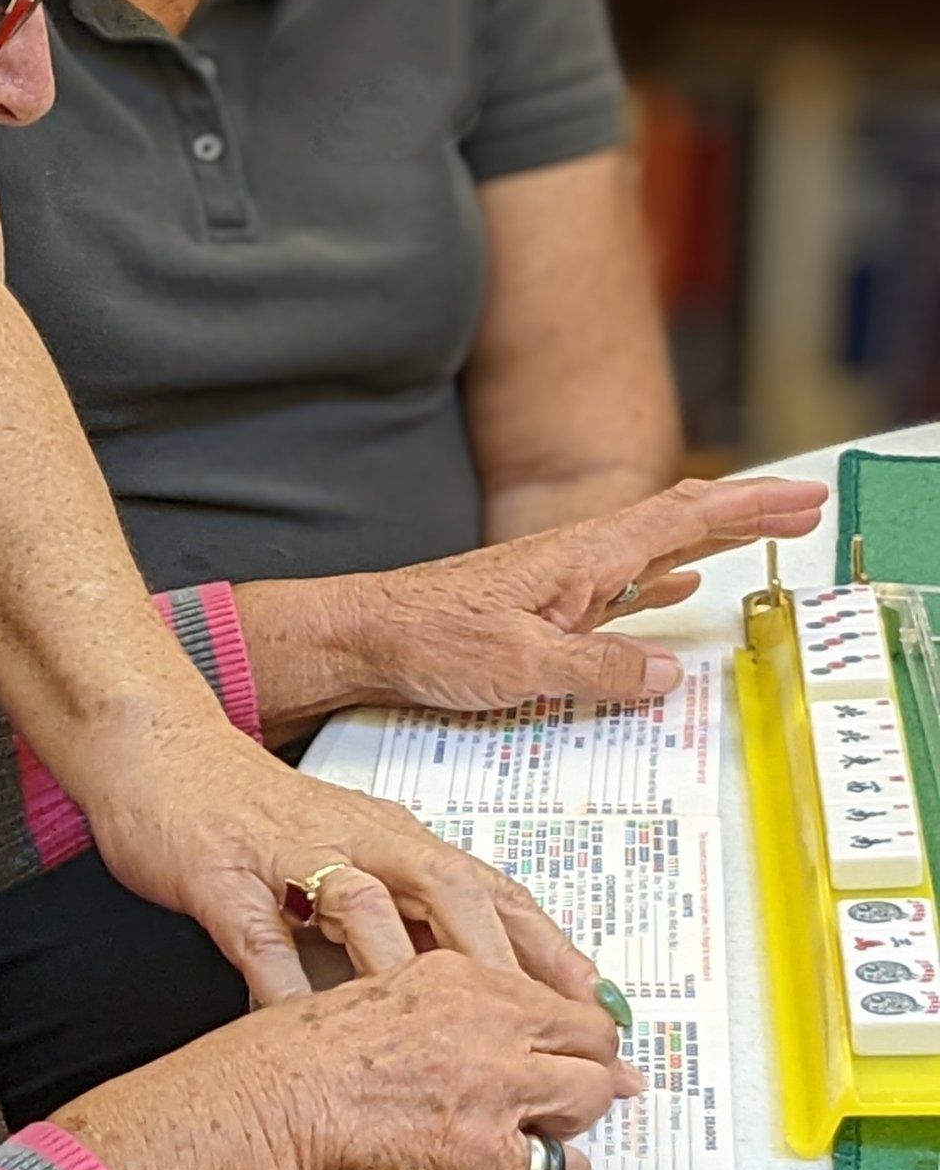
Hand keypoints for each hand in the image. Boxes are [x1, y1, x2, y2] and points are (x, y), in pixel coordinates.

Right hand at [79, 695, 599, 1007]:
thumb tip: (476, 983)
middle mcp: (359, 839)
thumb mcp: (351, 851)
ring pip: (364, 906)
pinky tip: (300, 1031)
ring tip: (441, 1037)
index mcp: (398, 837)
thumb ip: (406, 909)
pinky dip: (282, 985)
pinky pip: (259, 936)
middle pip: (449, 892)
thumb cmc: (256, 812)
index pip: (493, 890)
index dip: (550, 947)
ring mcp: (291, 854)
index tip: (599, 1006)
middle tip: (541, 1030)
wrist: (157, 749)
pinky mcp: (224, 873)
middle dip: (503, 963)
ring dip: (407, 968)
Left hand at [262, 472, 825, 725]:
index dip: (750, 506)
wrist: (362, 637)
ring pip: (654, 553)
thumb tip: (668, 672)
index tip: (804, 496)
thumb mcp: (521, 662)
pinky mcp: (543, 610)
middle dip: (746, 515)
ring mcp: (563, 583)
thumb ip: (599, 665)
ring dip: (711, 543)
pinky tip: (677, 588)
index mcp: (582, 557)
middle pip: (680, 524)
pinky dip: (660, 583)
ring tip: (760, 538)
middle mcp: (578, 560)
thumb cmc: (429, 640)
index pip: (684, 516)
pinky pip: (621, 590)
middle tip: (806, 508)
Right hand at [263, 949, 636, 1169]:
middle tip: (576, 1096)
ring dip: (574, 1122)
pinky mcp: (489, 1153)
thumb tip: (453, 1042)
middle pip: (591, 1038)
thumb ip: (426, 1013)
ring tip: (548, 1138)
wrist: (258, 1114)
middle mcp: (486, 1022)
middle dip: (590, 1070)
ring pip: (590, 1096)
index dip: (571, 1027)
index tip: (577, 1043)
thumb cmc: (282, 1066)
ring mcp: (496, 1087)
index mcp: (453, 975)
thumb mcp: (366, 1000)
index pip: (549, 992)